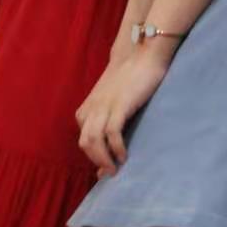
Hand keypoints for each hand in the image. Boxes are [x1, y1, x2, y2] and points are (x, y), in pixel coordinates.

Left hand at [75, 44, 172, 176]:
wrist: (142, 53)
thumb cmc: (131, 79)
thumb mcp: (113, 101)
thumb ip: (109, 122)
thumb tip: (111, 141)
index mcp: (88, 109)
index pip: (84, 140)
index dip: (93, 157)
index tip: (105, 170)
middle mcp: (92, 109)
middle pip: (85, 143)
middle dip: (96, 161)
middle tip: (111, 173)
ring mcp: (104, 106)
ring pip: (94, 141)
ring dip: (103, 159)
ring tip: (115, 169)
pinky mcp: (119, 105)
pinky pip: (111, 133)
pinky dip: (116, 148)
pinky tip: (123, 155)